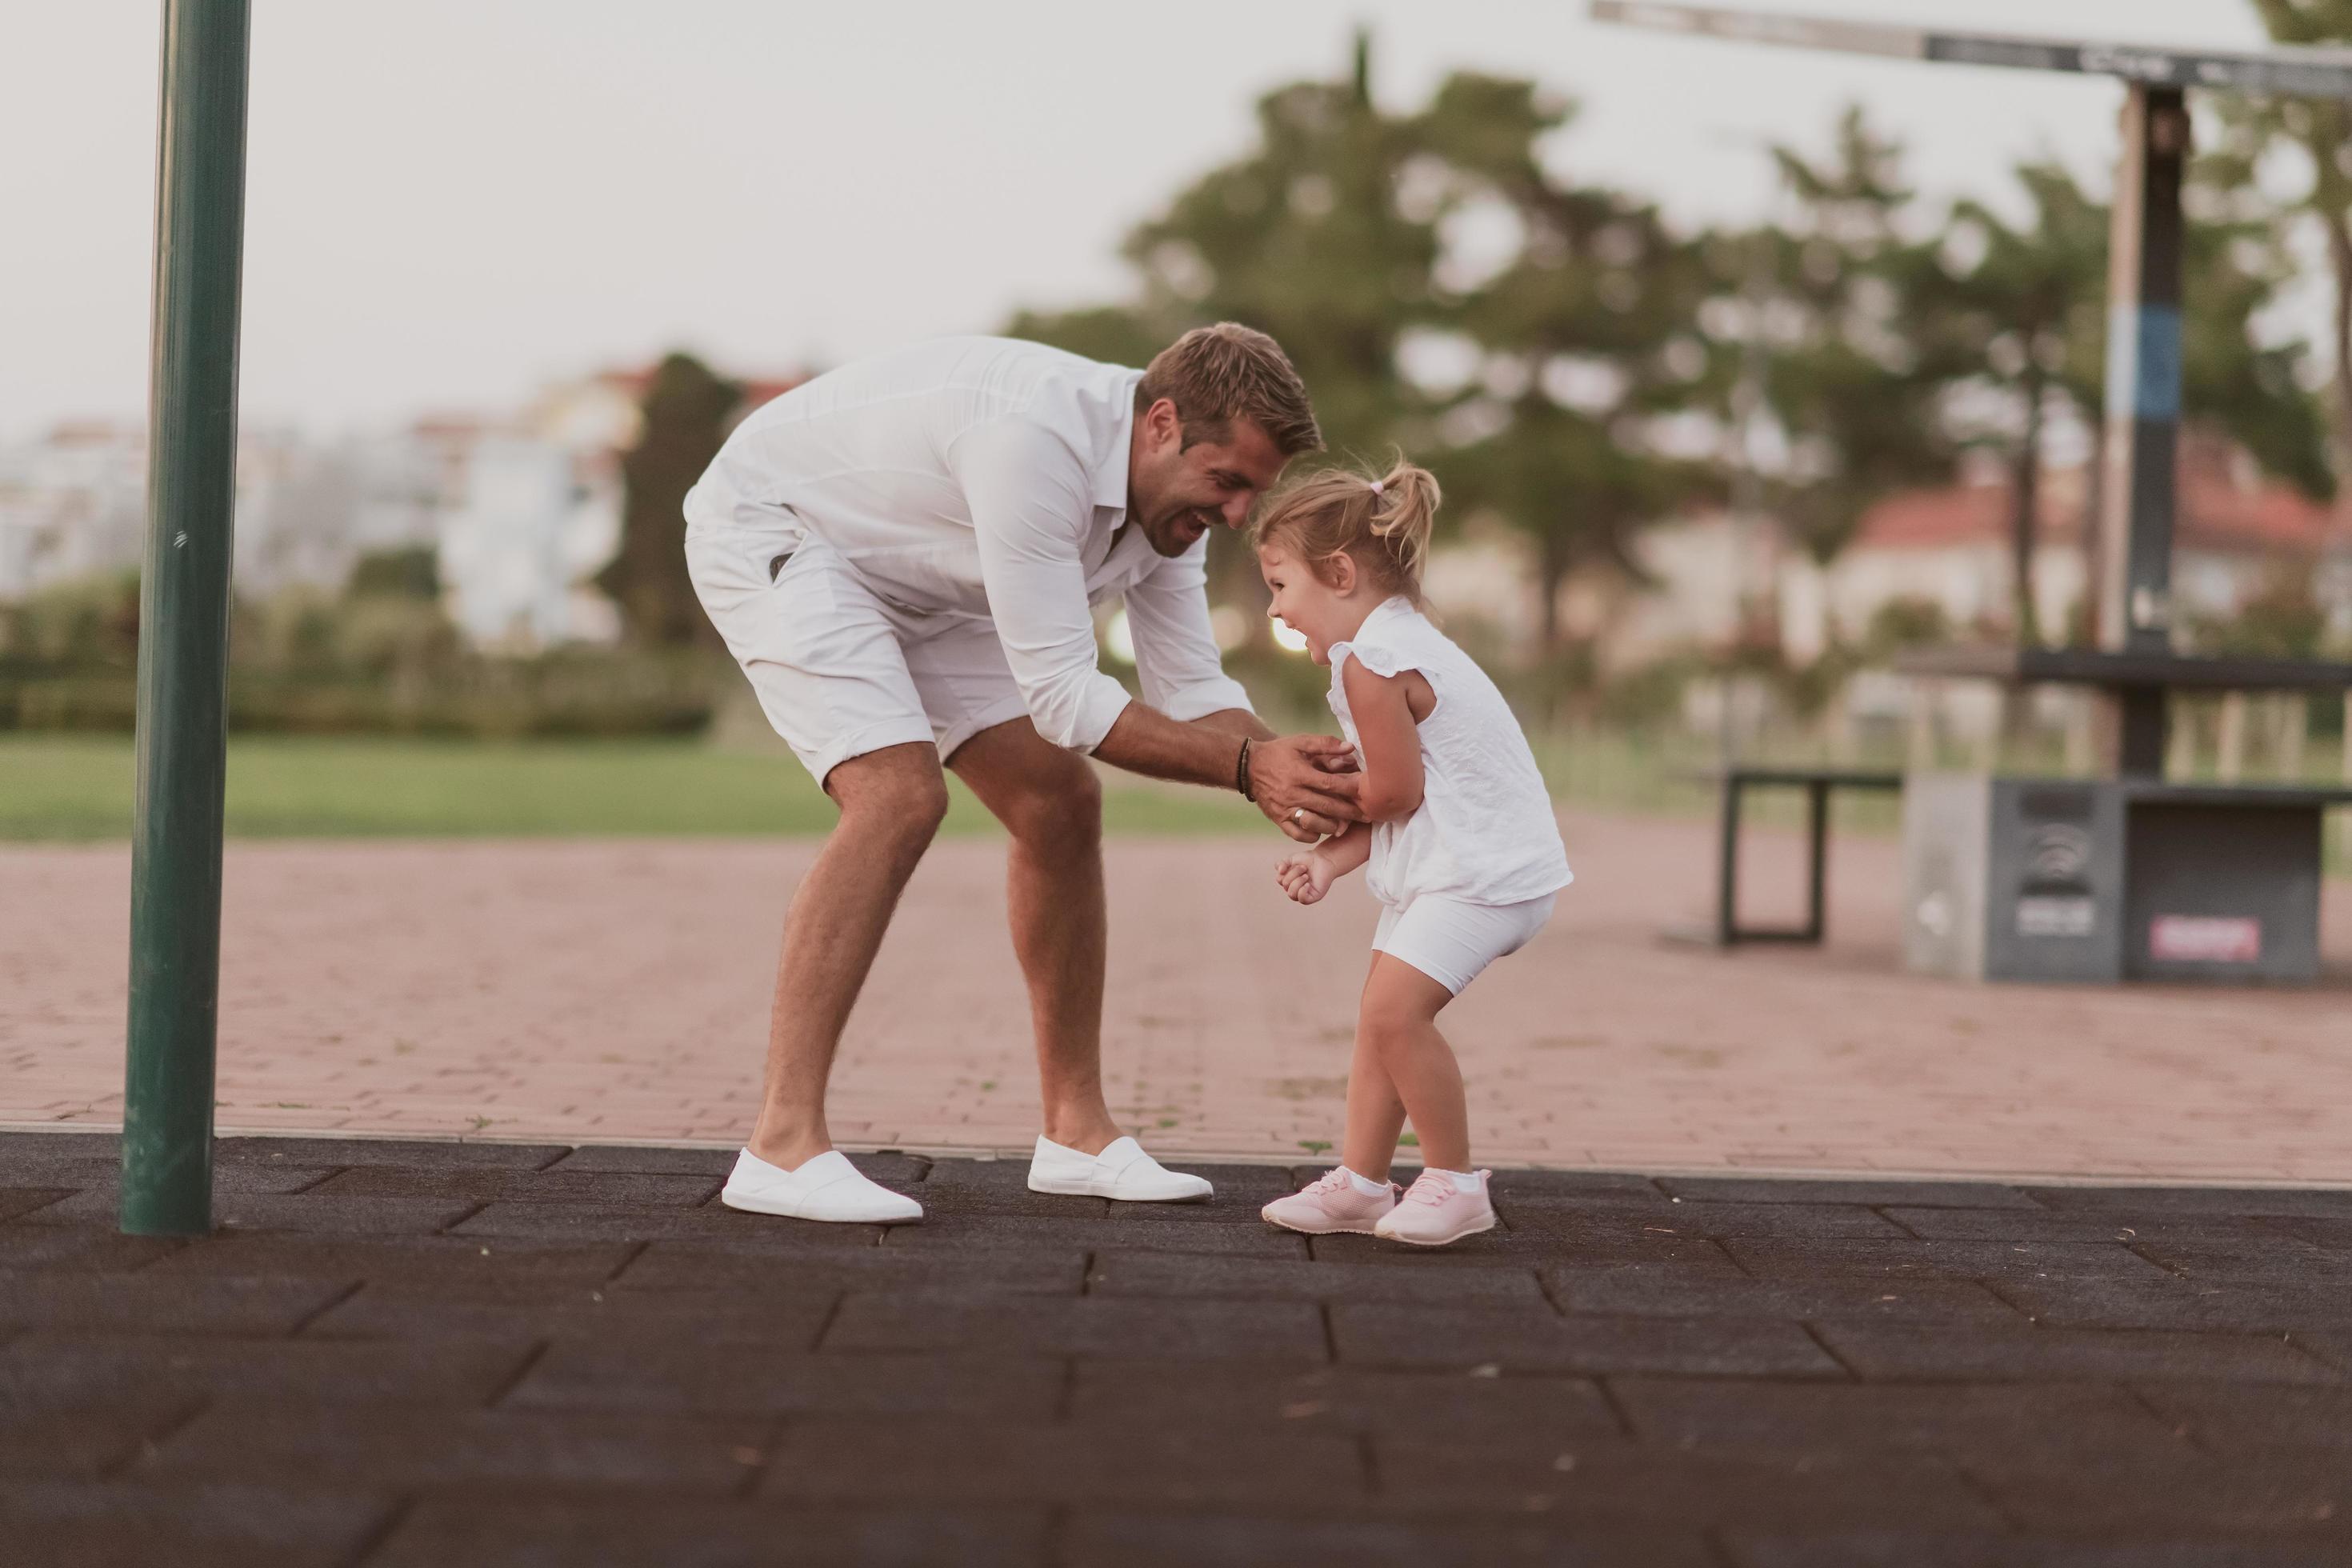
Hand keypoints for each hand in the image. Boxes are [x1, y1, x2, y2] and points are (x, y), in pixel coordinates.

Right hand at [1250, 734, 1364, 842]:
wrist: (1249, 766)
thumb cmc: (1279, 753)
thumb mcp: (1299, 742)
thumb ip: (1325, 744)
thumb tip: (1350, 748)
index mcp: (1298, 773)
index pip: (1329, 783)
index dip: (1349, 789)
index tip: (1366, 792)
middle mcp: (1291, 793)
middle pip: (1326, 806)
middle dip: (1350, 812)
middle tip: (1368, 816)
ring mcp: (1284, 808)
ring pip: (1314, 824)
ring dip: (1333, 825)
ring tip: (1347, 824)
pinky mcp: (1277, 819)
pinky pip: (1298, 834)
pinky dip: (1313, 834)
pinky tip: (1322, 829)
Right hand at [1275, 850, 1335, 905]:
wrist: (1324, 859)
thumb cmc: (1308, 860)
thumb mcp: (1291, 859)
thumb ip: (1282, 863)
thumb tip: (1280, 871)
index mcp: (1288, 880)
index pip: (1280, 879)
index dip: (1286, 870)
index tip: (1296, 863)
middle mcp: (1294, 888)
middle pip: (1286, 885)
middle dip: (1294, 874)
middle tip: (1304, 867)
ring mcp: (1303, 894)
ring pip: (1292, 894)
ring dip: (1298, 882)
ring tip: (1306, 875)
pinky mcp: (1312, 897)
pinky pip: (1303, 900)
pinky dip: (1302, 892)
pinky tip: (1308, 884)